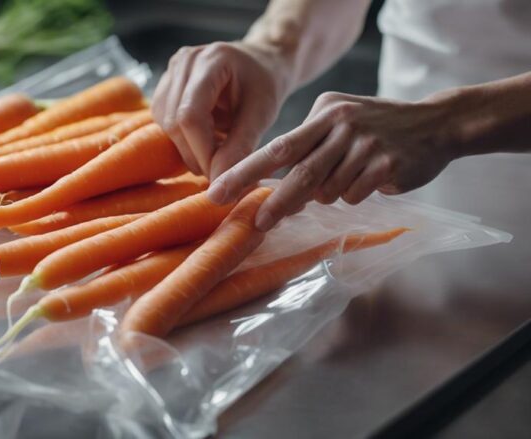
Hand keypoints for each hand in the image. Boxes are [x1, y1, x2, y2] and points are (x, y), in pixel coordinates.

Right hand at [151, 41, 292, 178]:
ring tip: (216, 153)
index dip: (202, 151)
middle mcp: (184, 61)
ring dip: (188, 149)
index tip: (220, 175)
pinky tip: (205, 140)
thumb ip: (239, 148)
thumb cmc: (265, 86)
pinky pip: (164, 121)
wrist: (261, 64)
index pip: (190, 115)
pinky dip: (183, 140)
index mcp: (212, 60)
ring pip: (165, 124)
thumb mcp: (262, 115)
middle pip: (174, 122)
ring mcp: (171, 72)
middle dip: (195, 154)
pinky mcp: (165, 86)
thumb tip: (218, 183)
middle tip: (220, 171)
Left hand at [208, 91, 458, 229]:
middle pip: (299, 172)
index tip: (218, 192)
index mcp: (323, 112)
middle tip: (258, 223)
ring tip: (349, 177)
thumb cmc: (377, 127)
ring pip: (329, 190)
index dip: (245, 172)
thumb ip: (308, 148)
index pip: (277, 146)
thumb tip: (273, 188)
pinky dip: (355, 194)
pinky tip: (370, 179)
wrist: (437, 124)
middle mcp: (341, 124)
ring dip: (330, 194)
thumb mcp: (339, 121)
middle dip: (276, 202)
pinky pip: (354, 194)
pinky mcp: (387, 163)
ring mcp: (365, 143)